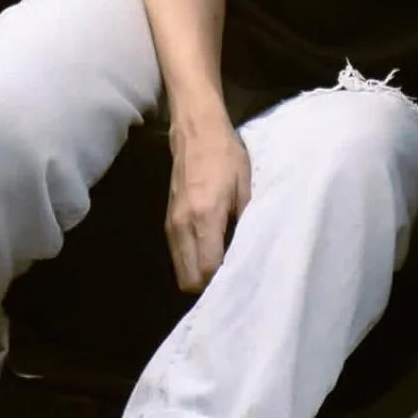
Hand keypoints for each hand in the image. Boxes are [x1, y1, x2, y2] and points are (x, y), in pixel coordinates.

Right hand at [165, 114, 251, 292]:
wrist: (197, 131)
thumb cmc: (226, 156)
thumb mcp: (245, 187)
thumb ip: (246, 222)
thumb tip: (250, 253)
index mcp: (205, 217)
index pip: (206, 270)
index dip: (222, 282)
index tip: (240, 279)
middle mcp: (183, 225)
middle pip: (188, 280)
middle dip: (207, 286)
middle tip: (230, 277)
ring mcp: (172, 223)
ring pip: (180, 270)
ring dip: (197, 275)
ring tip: (221, 266)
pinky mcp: (168, 219)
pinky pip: (177, 254)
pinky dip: (190, 261)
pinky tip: (209, 250)